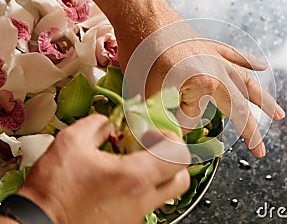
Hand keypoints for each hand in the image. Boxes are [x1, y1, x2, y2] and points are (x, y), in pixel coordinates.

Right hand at [17, 114, 190, 223]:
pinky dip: (141, 188)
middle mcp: (141, 200)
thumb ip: (97, 124)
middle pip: (181, 178)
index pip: (179, 156)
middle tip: (152, 148)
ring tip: (133, 162)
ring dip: (157, 173)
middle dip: (172, 158)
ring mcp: (136, 216)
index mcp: (134, 178)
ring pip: (166, 192)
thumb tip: (109, 123)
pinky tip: (118, 180)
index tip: (154, 133)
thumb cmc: (53, 191)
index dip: (172, 139)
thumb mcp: (71, 143)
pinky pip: (146, 202)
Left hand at [138, 38, 285, 157]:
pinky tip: (262, 66)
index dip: (172, 117)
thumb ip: (167, 118)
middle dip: (251, 131)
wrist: (142, 14)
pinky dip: (249, 61)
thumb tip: (181, 128)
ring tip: (279, 115)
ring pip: (247, 82)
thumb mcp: (148, 93)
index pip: (194, 117)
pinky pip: (236, 55)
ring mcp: (216, 58)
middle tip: (260, 151)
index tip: (159, 110)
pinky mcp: (211, 46)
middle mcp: (217, 71)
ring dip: (263, 100)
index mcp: (203, 83)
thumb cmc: (142, 54)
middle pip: (239, 107)